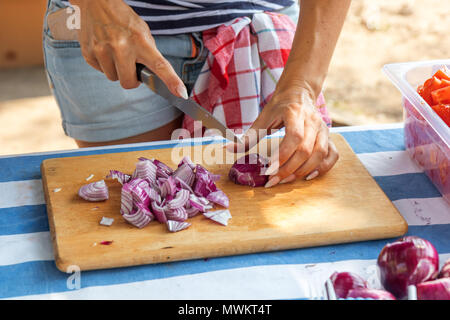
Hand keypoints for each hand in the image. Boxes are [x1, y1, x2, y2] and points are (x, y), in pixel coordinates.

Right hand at [70, 0, 186, 96]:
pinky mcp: (88, 53)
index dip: (172, 81)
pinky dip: (104, 64)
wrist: (96, 2)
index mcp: (140, 41)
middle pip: (128, 83)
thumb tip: (153, 75)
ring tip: (115, 52)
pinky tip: (104, 49)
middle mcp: (121, 47)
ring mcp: (102, 50)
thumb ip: (148, 53)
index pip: (160, 65)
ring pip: (113, 78)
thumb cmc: (122, 18)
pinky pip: (100, 71)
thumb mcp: (142, 31)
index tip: (181, 93)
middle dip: (131, 78)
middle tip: (130, 65)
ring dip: (116, 70)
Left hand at [228, 86, 338, 187]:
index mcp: (295, 113)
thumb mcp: (263, 117)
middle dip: (289, 168)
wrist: (299, 92)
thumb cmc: (280, 105)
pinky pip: (332, 155)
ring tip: (285, 180)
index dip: (283, 155)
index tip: (269, 169)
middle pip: (306, 149)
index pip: (294, 136)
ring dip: (303, 171)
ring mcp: (323, 129)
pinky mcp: (328, 136)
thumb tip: (228, 149)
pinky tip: (308, 176)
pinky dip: (323, 168)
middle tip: (272, 180)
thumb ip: (248, 135)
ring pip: (320, 154)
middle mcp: (312, 121)